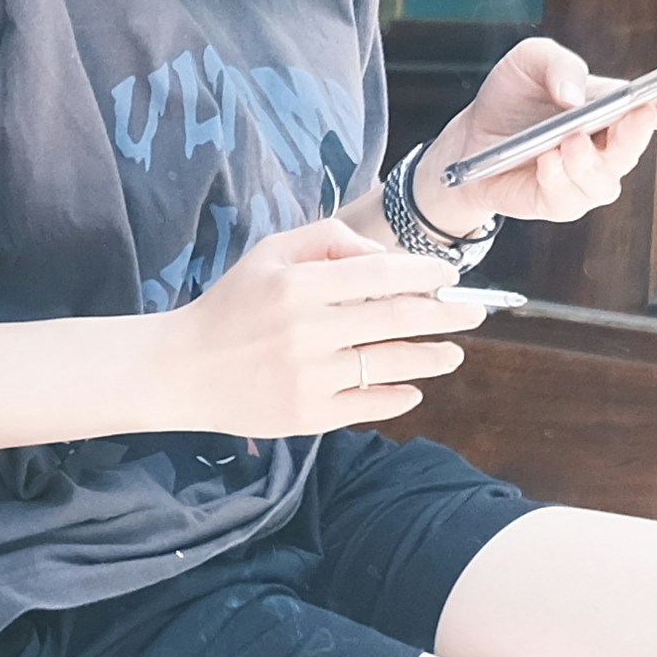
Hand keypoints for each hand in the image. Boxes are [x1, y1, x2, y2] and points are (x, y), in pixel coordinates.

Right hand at [161, 218, 491, 437]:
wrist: (183, 369)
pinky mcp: (309, 414)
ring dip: (433, 357)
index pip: (381, 273)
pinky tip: (414, 386)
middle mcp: (307, 330)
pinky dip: (401, 395)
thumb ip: (327, 241)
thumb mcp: (269, 253)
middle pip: (399, 318)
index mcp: (298, 284)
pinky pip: (371, 404)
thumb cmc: (231, 305)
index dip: (425, 272)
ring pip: (393, 364)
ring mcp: (310, 376)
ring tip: (453, 353)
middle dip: (446, 313)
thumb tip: (384, 256)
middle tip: (473, 312)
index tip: (450, 274)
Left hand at [419, 34, 656, 234]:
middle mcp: (611, 147)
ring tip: (570, 140)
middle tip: (637, 113)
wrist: (471, 137)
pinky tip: (546, 160)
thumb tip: (572, 94)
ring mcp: (589, 178)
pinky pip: (569, 198)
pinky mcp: (561, 202)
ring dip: (590, 160)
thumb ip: (555, 63)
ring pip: (605, 179)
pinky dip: (558, 178)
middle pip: (636, 143)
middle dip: (638, 131)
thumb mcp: (528, 61)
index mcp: (617, 109)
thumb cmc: (513, 96)